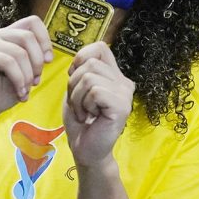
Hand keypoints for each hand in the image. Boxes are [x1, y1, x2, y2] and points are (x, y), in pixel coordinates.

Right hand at [0, 15, 53, 127]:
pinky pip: (8, 62)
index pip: (33, 22)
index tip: (48, 61)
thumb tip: (47, 54)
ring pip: (19, 52)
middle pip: (28, 36)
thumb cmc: (0, 93)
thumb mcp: (24, 73)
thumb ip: (34, 58)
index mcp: (5, 35)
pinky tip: (19, 92)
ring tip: (25, 90)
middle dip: (37, 62)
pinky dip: (18, 79)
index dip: (45, 40)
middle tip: (35, 82)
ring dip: (27, 75)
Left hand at [63, 42, 133, 167]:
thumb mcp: (76, 90)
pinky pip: (94, 91)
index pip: (100, 48)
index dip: (81, 58)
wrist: (86, 151)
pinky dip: (84, 105)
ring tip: (84, 112)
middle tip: (79, 104)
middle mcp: (124, 82)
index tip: (75, 79)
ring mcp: (125, 94)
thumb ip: (81, 71)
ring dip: (77, 97)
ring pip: (89, 77)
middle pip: (90, 63)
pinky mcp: (121, 106)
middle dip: (74, 84)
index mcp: (114, 76)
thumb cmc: (80, 122)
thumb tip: (80, 58)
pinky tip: (90, 118)